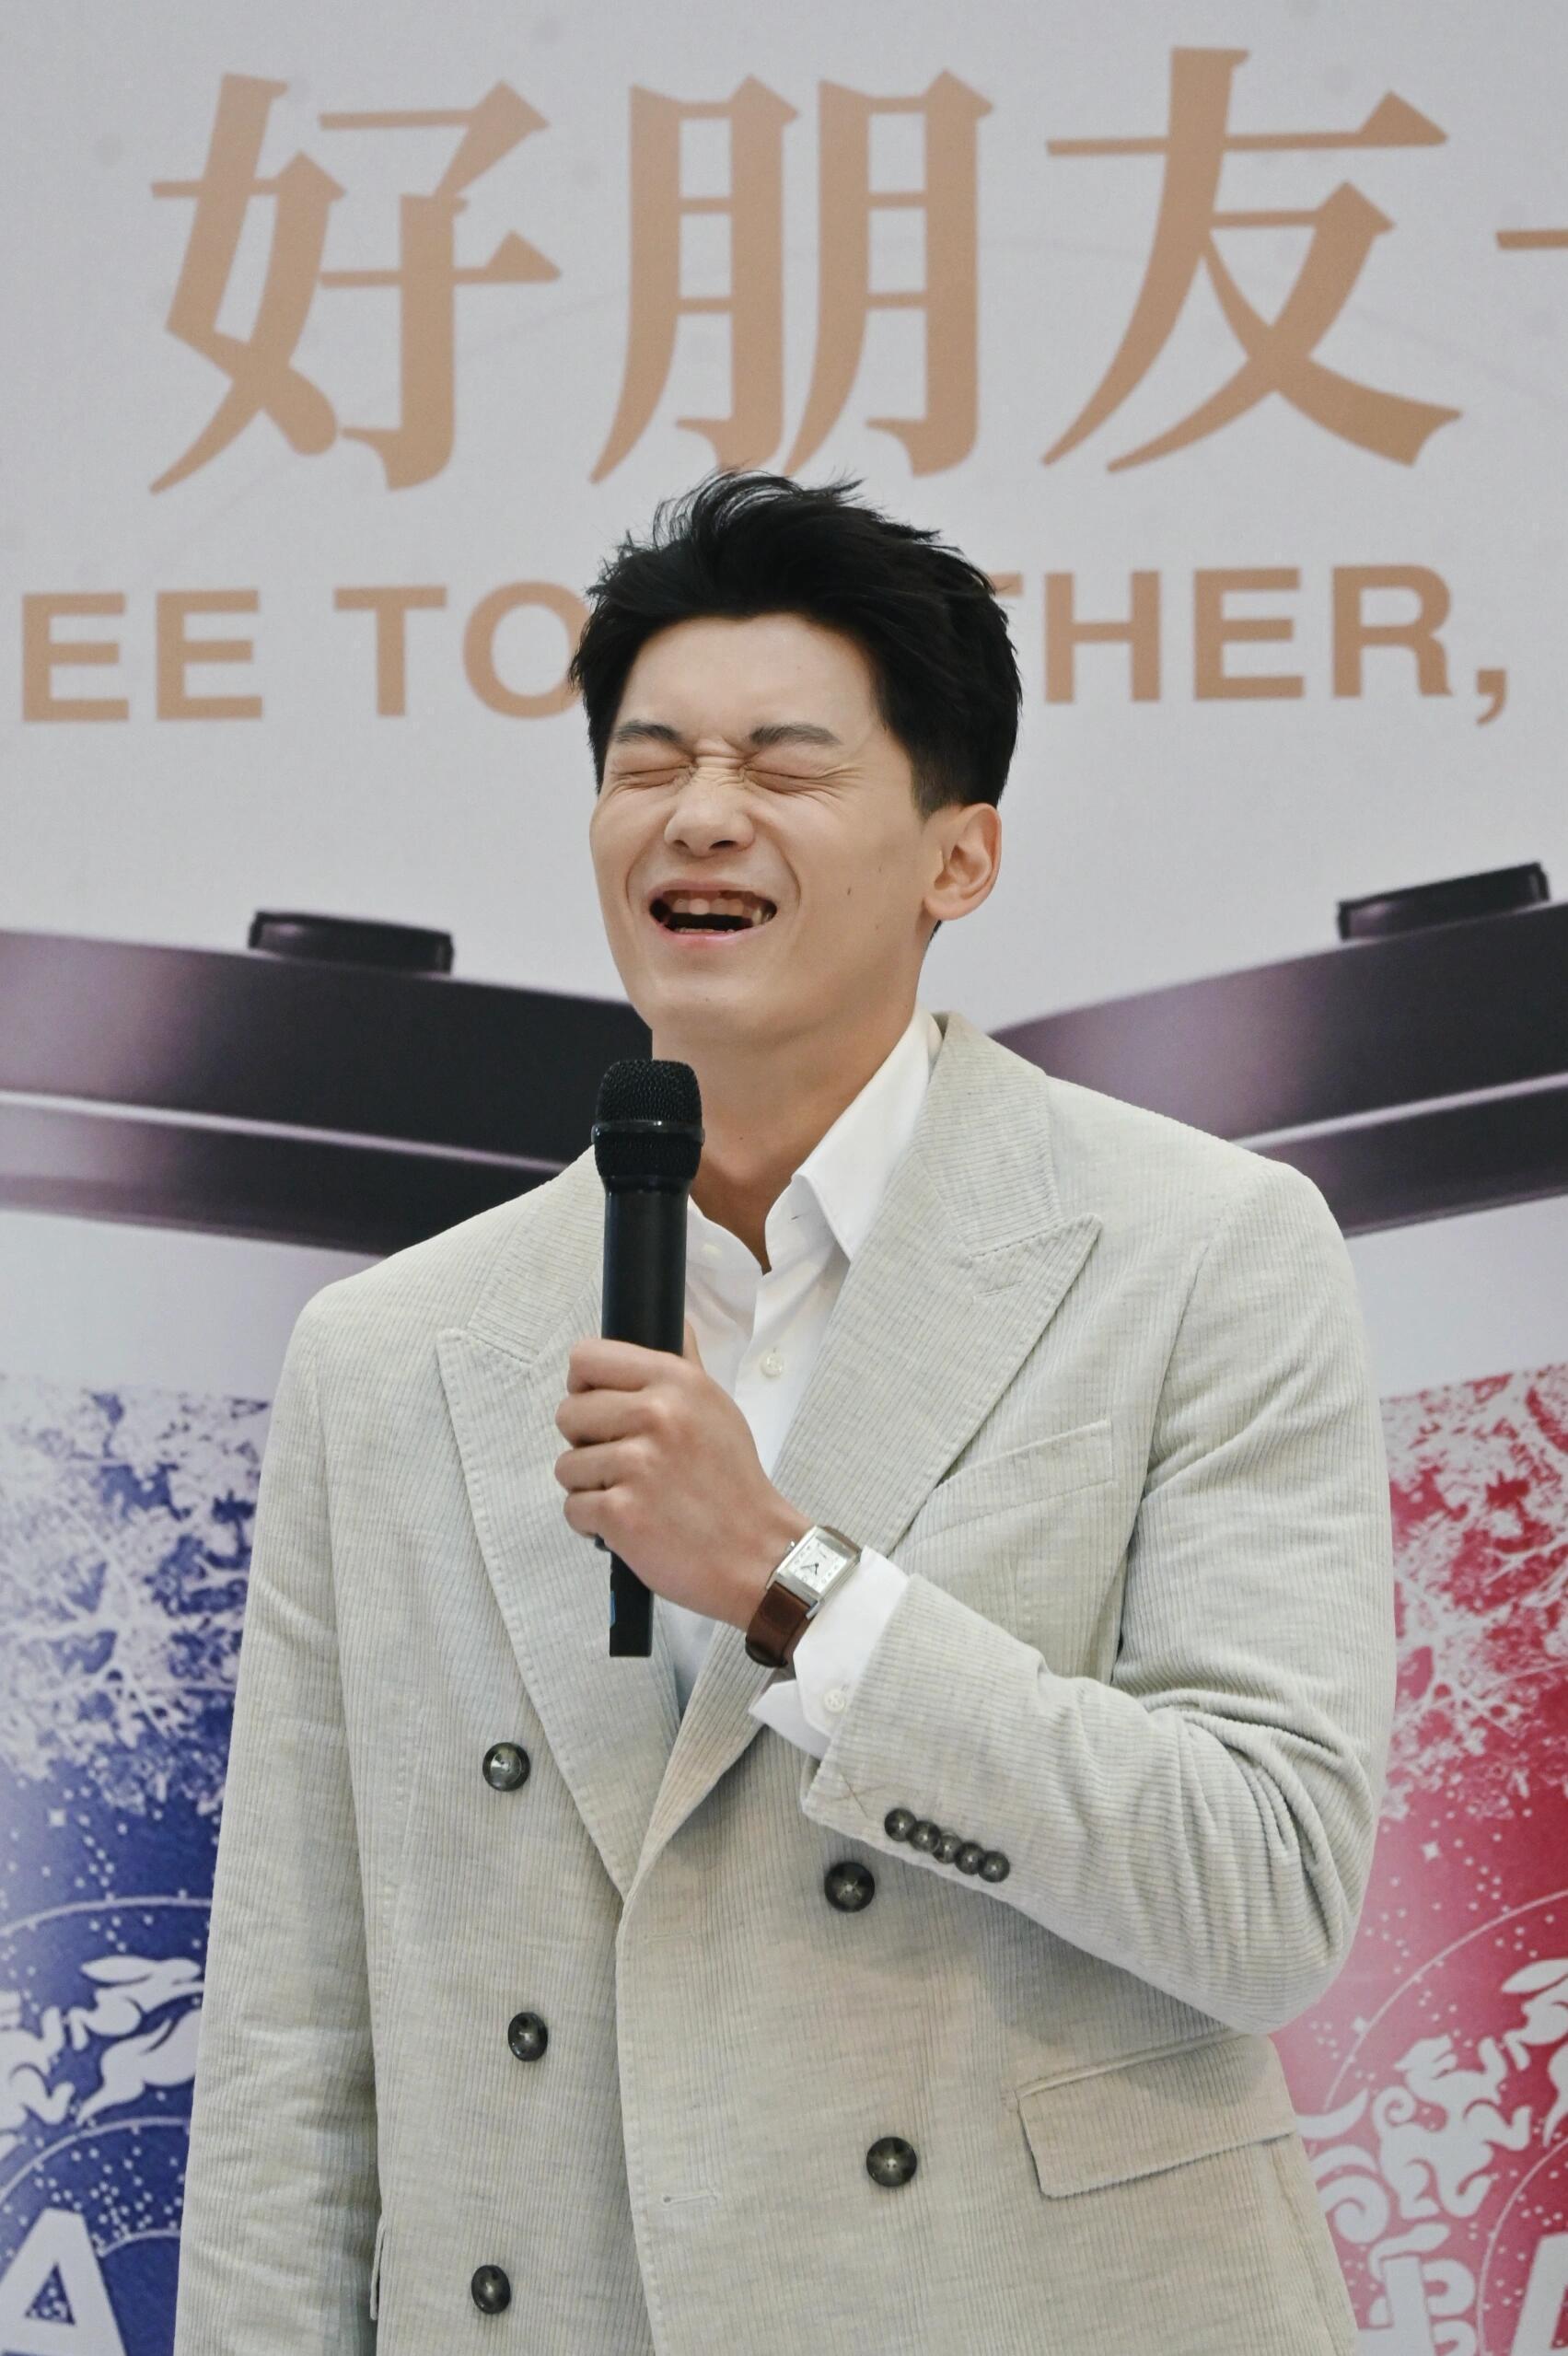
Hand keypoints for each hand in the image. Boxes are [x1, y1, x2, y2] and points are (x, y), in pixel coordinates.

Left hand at [553, 1319, 811, 1629]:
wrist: (758, 1554)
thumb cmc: (734, 1484)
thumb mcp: (718, 1408)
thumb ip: (685, 1363)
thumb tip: (673, 1322)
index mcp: (677, 1382)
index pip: (587, 1357)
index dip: (584, 1385)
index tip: (600, 1406)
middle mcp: (656, 1415)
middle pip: (568, 1413)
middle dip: (586, 1442)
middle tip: (623, 1462)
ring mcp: (637, 1465)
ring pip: (566, 1466)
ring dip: (591, 1487)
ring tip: (633, 1495)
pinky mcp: (621, 1513)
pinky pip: (573, 1508)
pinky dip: (594, 1523)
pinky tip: (630, 1523)